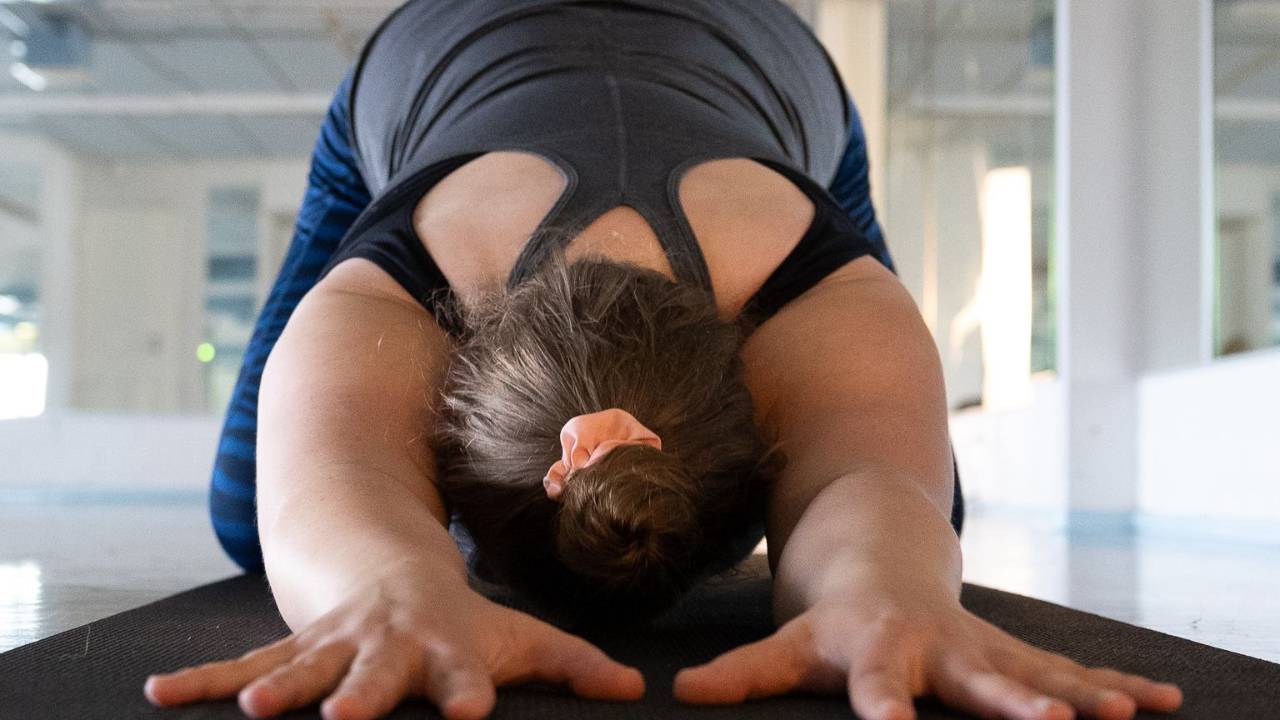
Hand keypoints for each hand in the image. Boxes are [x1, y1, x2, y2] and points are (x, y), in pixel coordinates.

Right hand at [143, 576, 644, 719]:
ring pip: (302, 665)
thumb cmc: (466, 621)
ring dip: (277, 685)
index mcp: (445, 649)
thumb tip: (633, 691)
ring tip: (248, 707)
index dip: (466, 689)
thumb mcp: (520, 639)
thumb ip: (573, 666)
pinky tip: (158, 694)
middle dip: (358, 694)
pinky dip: (204, 676)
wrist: (397, 571)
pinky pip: (246, 659)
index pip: (461, 673)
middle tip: (345, 719)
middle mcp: (388, 646)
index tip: (470, 712)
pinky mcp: (296, 645)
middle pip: (373, 673)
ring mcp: (336, 644)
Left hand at [672, 587, 1182, 719]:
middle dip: (1017, 703)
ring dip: (1084, 696)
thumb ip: (741, 673)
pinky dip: (1116, 685)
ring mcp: (982, 645)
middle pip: (976, 677)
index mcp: (876, 648)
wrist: (879, 554)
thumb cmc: (828, 618)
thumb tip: (677, 697)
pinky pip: (1068, 669)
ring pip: (1038, 672)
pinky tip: (1169, 701)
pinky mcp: (1013, 649)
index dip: (885, 706)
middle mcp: (936, 645)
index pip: (877, 685)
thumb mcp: (785, 643)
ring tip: (1135, 716)